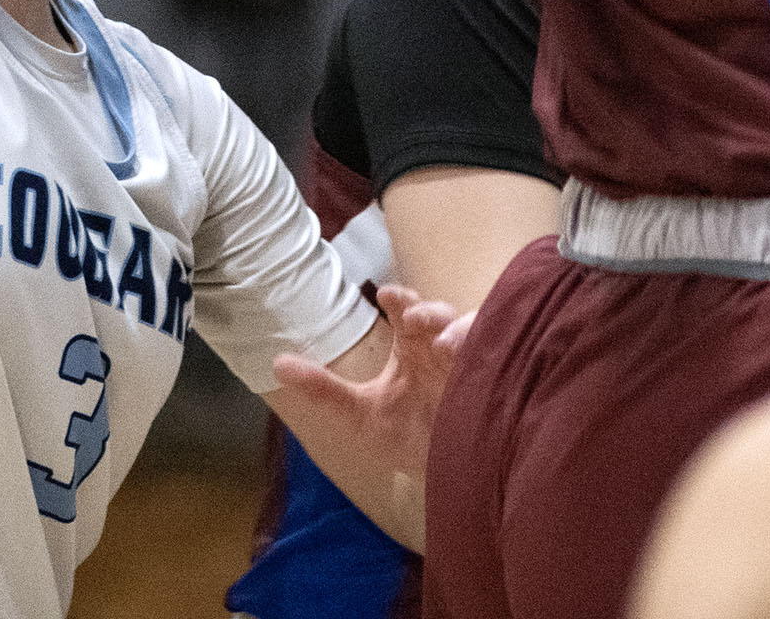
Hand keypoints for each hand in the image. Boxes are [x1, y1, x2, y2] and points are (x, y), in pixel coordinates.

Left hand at [273, 285, 469, 547]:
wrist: (439, 474)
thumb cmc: (403, 438)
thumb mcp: (358, 414)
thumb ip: (323, 389)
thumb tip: (276, 362)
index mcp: (411, 346)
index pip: (405, 310)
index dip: (398, 298)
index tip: (384, 294)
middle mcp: (439, 347)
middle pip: (437, 313)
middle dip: (426, 309)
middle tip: (408, 315)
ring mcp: (465, 362)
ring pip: (468, 326)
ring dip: (455, 327)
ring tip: (440, 341)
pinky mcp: (488, 378)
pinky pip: (493, 351)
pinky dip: (480, 349)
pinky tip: (464, 357)